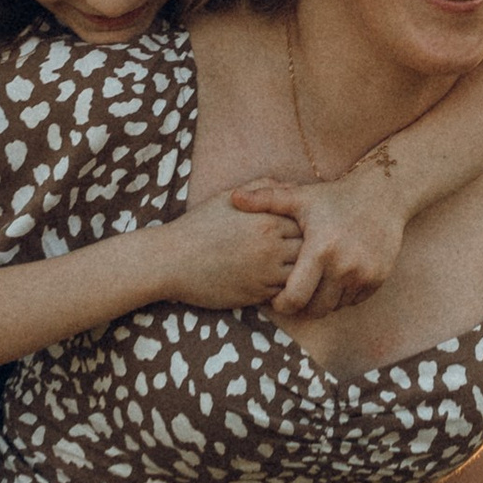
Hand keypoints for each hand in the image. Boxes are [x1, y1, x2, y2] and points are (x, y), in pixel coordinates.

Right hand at [159, 192, 305, 309]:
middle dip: (309, 249)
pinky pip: (285, 292)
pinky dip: (285, 288)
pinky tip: (277, 281)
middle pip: (310, 248)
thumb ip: (262, 189)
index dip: (307, 225)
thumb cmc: (199, 226)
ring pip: (302, 273)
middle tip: (304, 248)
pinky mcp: (257, 294)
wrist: (171, 261)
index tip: (300, 228)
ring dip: (301, 271)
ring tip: (296, 267)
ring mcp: (266, 272)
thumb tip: (292, 187)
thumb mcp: (229, 198)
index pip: (307, 222)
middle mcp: (271, 246)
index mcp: (267, 219)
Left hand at [238, 161, 407, 318]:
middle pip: (314, 309)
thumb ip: (265, 199)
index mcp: (320, 249)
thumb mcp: (300, 196)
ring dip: (321, 302)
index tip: (276, 296)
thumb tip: (232, 197)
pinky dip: (340, 296)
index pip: (295, 297)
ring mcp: (364, 274)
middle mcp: (344, 266)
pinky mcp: (377, 278)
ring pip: (334, 307)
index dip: (282, 303)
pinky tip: (332, 280)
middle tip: (291, 297)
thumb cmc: (334, 197)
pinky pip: (353, 301)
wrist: (383, 196)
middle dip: (300, 307)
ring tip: (311, 286)